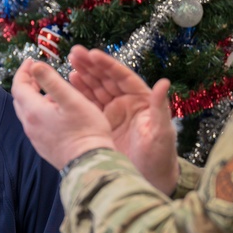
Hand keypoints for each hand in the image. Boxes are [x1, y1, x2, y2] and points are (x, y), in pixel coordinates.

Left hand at [11, 58, 114, 169]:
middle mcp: (30, 126)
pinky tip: (55, 112)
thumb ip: (51, 81)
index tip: (31, 60)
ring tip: (50, 91)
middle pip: (20, 99)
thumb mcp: (71, 100)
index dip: (23, 71)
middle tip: (37, 72)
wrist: (90, 164)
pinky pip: (35, 124)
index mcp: (33, 112)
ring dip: (34, 98)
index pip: (19, 86)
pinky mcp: (43, 147)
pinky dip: (40, 112)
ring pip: (28, 112)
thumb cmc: (85, 130)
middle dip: (26, 82)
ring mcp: (36, 138)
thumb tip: (36, 65)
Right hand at [66, 45, 178, 193]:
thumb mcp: (161, 132)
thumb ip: (161, 107)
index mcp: (142, 100)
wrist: (149, 179)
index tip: (93, 54)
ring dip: (84, 76)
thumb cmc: (160, 156)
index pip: (123, 77)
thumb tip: (164, 82)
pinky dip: (80, 94)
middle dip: (91, 65)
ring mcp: (114, 113)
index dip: (108, 65)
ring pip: (96, 89)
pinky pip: (89, 105)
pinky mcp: (103, 124)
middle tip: (75, 52)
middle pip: (107, 79)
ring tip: (70, 64)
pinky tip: (69, 84)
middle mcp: (127, 103)